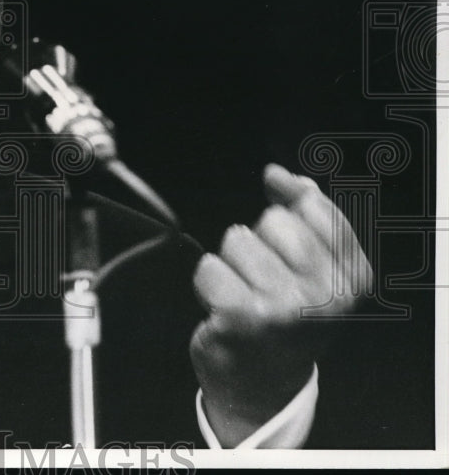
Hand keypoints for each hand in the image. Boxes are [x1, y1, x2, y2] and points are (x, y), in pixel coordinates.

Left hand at [189, 163, 372, 446]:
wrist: (263, 385)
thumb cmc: (286, 319)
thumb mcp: (315, 269)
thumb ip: (306, 214)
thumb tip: (279, 174)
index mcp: (352, 279)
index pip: (315, 207)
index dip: (290, 199)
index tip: (278, 218)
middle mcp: (325, 295)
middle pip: (273, 220)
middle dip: (259, 242)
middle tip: (262, 280)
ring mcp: (284, 307)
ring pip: (237, 240)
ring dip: (231, 264)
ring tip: (243, 293)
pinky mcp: (241, 317)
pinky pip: (208, 266)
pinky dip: (207, 282)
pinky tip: (223, 306)